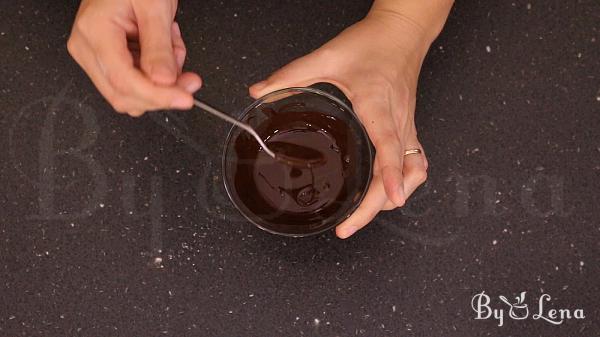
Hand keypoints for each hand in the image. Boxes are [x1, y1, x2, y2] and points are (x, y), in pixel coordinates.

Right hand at [67, 0, 201, 115]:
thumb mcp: (155, 7)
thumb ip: (159, 48)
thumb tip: (164, 82)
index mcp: (95, 32)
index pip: (124, 82)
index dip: (158, 97)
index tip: (184, 98)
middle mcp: (87, 48)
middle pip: (125, 95)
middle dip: (162, 92)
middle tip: (190, 79)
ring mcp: (94, 55)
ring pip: (131, 93)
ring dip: (161, 81)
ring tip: (172, 46)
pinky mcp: (106, 59)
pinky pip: (134, 82)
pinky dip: (156, 72)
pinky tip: (163, 48)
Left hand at [249, 13, 431, 238]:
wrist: (403, 32)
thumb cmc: (372, 43)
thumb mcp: (328, 56)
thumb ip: (292, 74)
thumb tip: (259, 91)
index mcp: (377, 102)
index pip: (388, 143)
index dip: (391, 174)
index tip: (391, 199)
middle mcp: (397, 119)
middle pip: (401, 170)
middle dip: (378, 204)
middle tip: (349, 226)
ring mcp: (407, 125)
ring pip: (415, 170)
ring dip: (395, 195)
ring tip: (365, 213)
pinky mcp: (409, 126)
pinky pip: (415, 162)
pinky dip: (403, 181)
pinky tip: (385, 190)